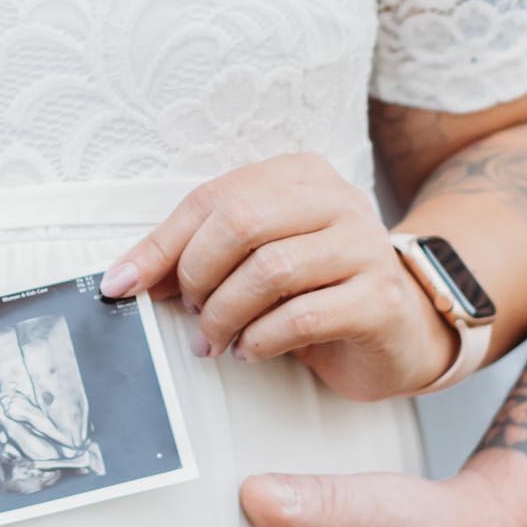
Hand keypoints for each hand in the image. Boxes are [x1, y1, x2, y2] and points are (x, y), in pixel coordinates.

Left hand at [98, 154, 456, 400]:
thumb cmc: (316, 292)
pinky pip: (302, 317)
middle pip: (241, 223)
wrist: (401, 330)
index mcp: (299, 176)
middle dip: (200, 278)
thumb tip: (125, 277)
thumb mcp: (253, 262)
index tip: (124, 286)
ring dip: (227, 316)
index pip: (213, 198)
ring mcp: (365, 246)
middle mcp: (336, 199)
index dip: (161, 246)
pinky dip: (262, 340)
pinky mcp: (379, 298)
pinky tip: (253, 350)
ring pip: (271, 270)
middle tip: (193, 315)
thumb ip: (199, 256)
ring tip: (217, 341)